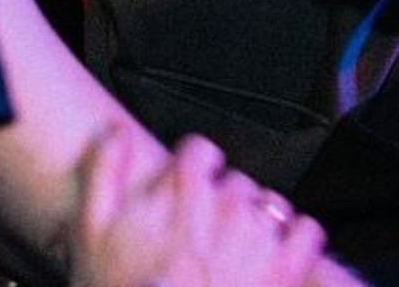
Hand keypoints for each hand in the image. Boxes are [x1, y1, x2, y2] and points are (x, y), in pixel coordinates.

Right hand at [70, 132, 351, 286]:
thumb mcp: (92, 233)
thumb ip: (105, 171)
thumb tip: (116, 131)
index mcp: (183, 186)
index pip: (200, 150)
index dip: (192, 171)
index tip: (187, 191)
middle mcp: (227, 202)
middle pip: (235, 180)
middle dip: (223, 202)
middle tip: (206, 237)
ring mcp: (260, 233)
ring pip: (270, 203)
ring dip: (257, 222)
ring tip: (238, 253)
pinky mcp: (287, 266)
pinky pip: (307, 231)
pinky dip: (296, 241)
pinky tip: (276, 258)